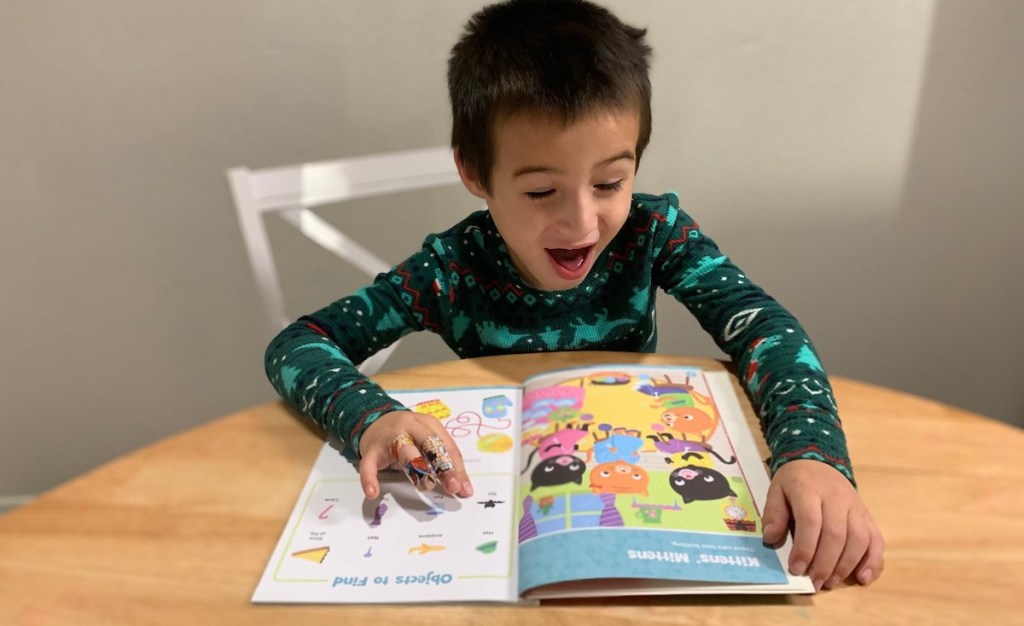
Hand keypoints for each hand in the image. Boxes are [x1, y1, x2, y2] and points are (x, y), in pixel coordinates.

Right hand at [358, 410, 472, 499]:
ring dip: (417, 468)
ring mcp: (389, 437)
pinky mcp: (371, 449)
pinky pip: (369, 465)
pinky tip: (373, 493)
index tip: (464, 489)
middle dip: (443, 466)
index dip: (457, 468)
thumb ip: (442, 461)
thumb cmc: (407, 435)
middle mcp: (410, 425)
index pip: (447, 446)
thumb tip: (462, 488)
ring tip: (425, 486)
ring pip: (404, 451)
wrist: (372, 420)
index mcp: (428, 423)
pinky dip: (369, 479)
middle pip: (430, 444)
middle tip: (453, 487)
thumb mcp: (426, 441)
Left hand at [761, 459, 884, 590]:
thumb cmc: (795, 481)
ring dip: (846, 565)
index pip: (811, 522)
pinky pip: (876, 539)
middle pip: (836, 534)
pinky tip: (862, 577)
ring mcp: (856, 506)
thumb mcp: (776, 490)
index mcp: (809, 489)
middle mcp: (837, 497)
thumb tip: (771, 538)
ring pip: (858, 539)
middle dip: (825, 563)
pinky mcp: (867, 515)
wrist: (819, 460)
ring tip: (831, 582)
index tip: (797, 569)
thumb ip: (773, 513)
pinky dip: (872, 561)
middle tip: (815, 583)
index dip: (805, 548)